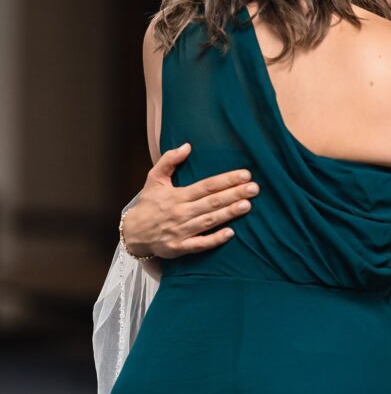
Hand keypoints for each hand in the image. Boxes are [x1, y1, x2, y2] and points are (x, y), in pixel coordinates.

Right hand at [121, 144, 258, 258]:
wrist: (132, 233)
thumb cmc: (148, 204)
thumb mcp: (154, 179)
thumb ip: (169, 160)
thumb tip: (186, 146)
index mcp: (178, 195)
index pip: (207, 185)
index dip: (227, 180)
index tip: (245, 174)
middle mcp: (181, 212)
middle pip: (212, 202)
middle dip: (234, 194)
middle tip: (255, 188)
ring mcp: (180, 231)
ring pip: (209, 221)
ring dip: (228, 213)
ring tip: (247, 205)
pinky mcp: (179, 248)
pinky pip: (199, 244)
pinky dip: (214, 240)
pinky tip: (230, 234)